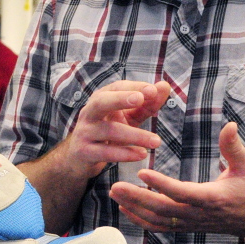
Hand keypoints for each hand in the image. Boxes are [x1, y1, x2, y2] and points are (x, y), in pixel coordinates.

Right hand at [56, 80, 170, 180]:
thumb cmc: (108, 131)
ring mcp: (85, 132)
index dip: (134, 87)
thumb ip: (147, 104)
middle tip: (141, 99)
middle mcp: (89, 112)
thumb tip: (165, 86)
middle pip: (102, 102)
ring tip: (156, 142)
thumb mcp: (128, 116)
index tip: (153, 90)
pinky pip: (106, 152)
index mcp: (101, 99)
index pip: (117, 88)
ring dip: (135, 136)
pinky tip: (141, 154)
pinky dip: (125, 153)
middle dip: (121, 99)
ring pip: (110, 131)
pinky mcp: (84, 152)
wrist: (80, 157)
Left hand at [109, 121, 244, 235]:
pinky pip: (160, 227)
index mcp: (212, 198)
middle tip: (115, 186)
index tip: (141, 172)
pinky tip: (125, 208)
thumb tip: (229, 125)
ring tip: (114, 193)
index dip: (161, 184)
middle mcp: (199, 214)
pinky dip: (141, 220)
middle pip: (163, 210)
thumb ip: (233, 147)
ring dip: (134, 208)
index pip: (182, 193)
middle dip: (137, 198)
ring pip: (158, 220)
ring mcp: (191, 223)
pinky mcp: (187, 226)